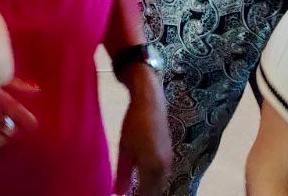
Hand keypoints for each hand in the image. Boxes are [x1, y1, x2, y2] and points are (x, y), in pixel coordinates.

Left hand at [112, 75, 171, 193]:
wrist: (151, 102)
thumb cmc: (134, 123)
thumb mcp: (125, 149)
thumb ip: (123, 174)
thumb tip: (118, 193)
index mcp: (153, 167)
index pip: (145, 195)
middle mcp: (164, 167)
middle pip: (154, 192)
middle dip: (143, 195)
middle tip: (129, 194)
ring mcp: (168, 161)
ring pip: (158, 184)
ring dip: (148, 190)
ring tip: (134, 191)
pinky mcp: (168, 154)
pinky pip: (161, 175)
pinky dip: (152, 181)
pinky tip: (141, 180)